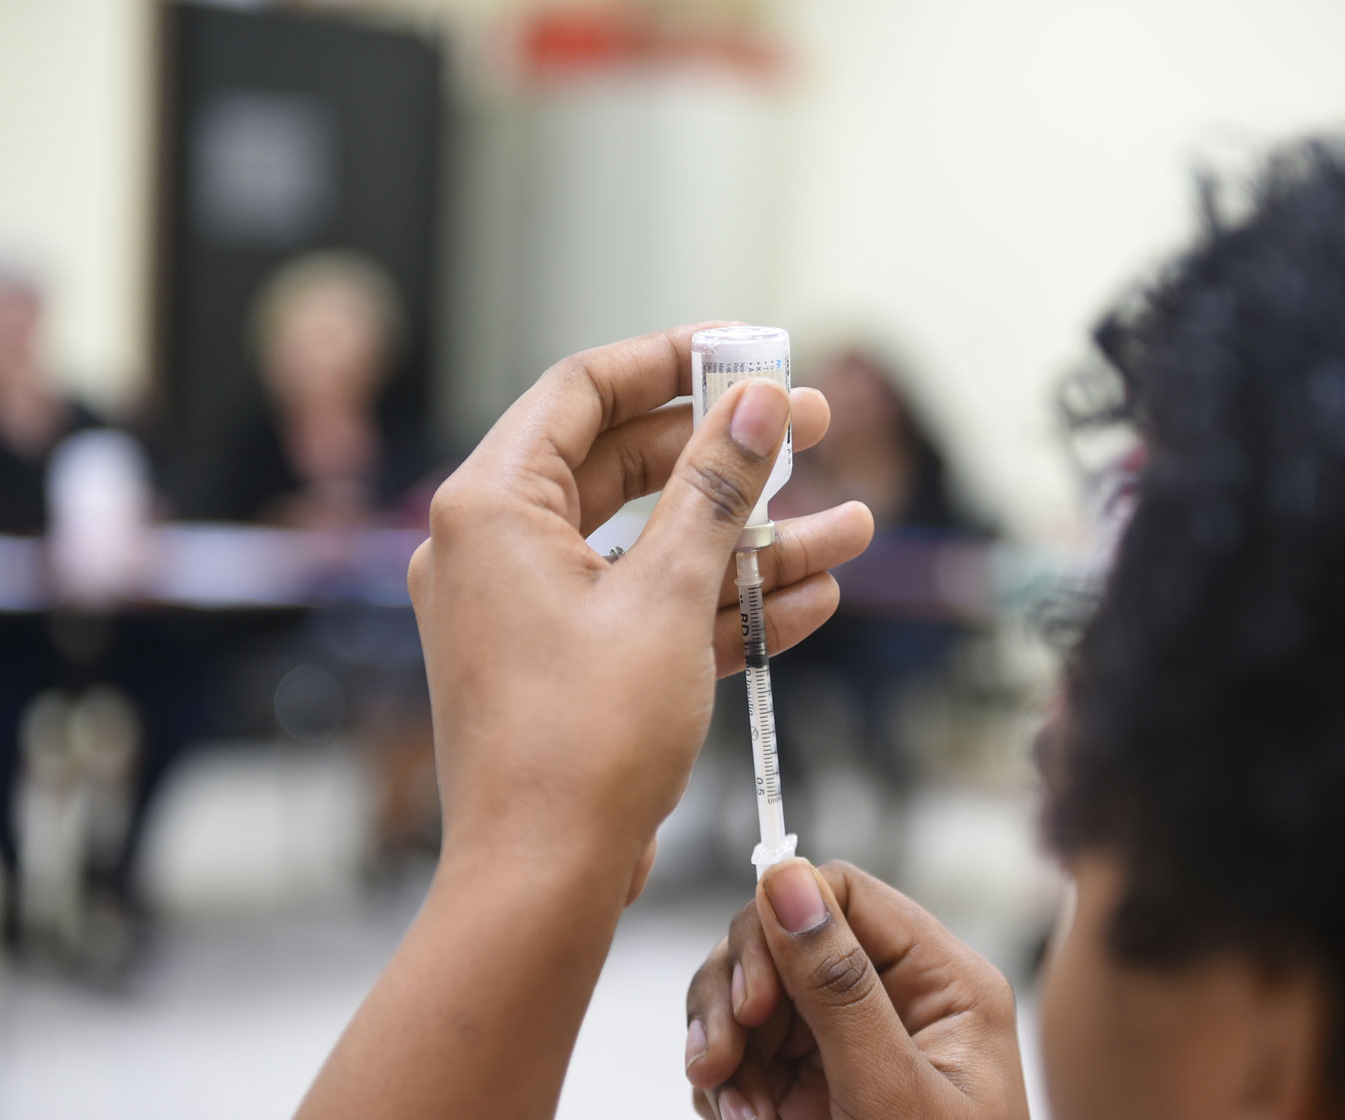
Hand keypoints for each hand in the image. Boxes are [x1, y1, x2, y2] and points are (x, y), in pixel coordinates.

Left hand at [407, 325, 874, 893]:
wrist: (543, 883)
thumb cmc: (581, 741)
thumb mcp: (668, 597)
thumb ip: (716, 490)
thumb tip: (760, 404)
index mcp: (492, 506)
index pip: (583, 391)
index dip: (669, 361)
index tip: (747, 351)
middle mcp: (501, 547)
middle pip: (628, 464)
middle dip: (732, 457)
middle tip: (814, 432)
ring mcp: (535, 609)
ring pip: (657, 544)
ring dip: (752, 541)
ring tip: (851, 528)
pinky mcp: (571, 662)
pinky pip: (653, 608)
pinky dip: (724, 603)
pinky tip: (812, 596)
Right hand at [685, 860, 1029, 1119]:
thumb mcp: (895, 1096)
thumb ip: (840, 988)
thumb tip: (787, 878)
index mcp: (942, 980)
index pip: (844, 893)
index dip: (780, 923)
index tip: (752, 997)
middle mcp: (893, 997)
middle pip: (782, 937)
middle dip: (737, 995)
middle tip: (718, 1061)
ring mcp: (846, 1042)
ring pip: (750, 994)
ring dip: (722, 1048)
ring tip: (734, 1114)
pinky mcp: (809, 1085)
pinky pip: (741, 1052)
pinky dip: (724, 1087)